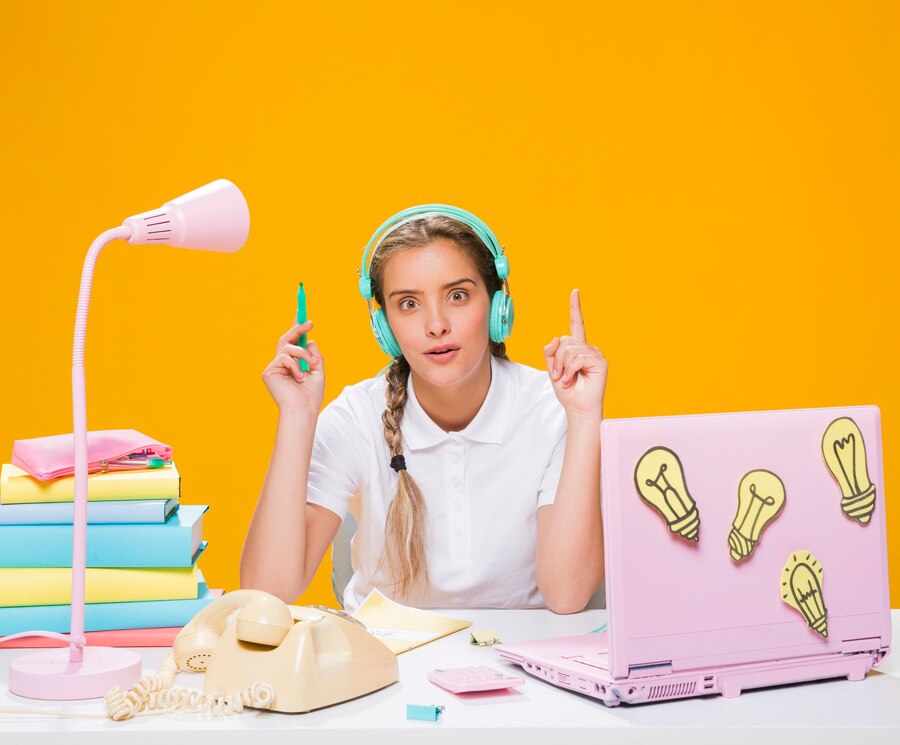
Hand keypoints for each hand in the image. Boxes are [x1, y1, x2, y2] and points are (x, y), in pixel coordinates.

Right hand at [262, 321, 324, 414]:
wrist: (303, 409)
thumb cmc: (311, 395)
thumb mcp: (318, 371)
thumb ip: (314, 355)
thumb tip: (310, 341)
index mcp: (292, 365)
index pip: (292, 344)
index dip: (295, 329)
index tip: (302, 315)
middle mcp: (281, 365)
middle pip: (285, 340)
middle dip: (297, 329)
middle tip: (310, 323)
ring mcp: (274, 368)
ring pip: (288, 348)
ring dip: (304, 355)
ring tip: (311, 367)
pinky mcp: (269, 372)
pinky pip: (285, 358)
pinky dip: (296, 366)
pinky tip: (298, 378)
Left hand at [543, 290, 606, 419]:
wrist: (577, 408)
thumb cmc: (568, 391)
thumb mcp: (552, 370)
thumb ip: (550, 353)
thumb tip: (555, 339)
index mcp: (577, 348)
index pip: (576, 324)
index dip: (575, 308)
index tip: (575, 292)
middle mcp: (588, 348)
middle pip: (564, 340)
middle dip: (556, 360)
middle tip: (559, 376)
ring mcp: (595, 354)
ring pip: (569, 349)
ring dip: (562, 367)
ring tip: (567, 380)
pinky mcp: (600, 362)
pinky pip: (577, 358)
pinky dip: (570, 371)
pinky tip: (573, 380)